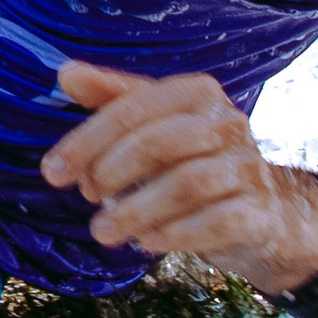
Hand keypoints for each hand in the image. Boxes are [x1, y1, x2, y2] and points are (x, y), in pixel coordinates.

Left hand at [42, 62, 317, 291]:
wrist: (263, 213)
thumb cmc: (193, 161)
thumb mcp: (154, 124)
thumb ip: (112, 99)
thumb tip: (66, 74)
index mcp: (197, 92)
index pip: (134, 107)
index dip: (87, 139)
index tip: (53, 171)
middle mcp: (228, 123)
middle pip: (158, 142)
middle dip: (111, 172)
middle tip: (85, 197)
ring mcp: (248, 167)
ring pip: (186, 184)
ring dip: (135, 211)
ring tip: (102, 231)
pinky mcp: (259, 212)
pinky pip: (216, 222)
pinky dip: (175, 234)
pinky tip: (145, 243)